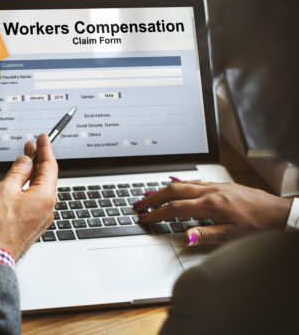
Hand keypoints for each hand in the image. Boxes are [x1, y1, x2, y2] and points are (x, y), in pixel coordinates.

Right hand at [0, 134, 57, 259]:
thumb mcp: (5, 190)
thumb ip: (17, 172)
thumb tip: (25, 162)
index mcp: (45, 197)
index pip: (49, 166)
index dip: (45, 149)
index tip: (42, 138)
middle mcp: (46, 208)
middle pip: (41, 179)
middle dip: (30, 164)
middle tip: (27, 148)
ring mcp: (38, 219)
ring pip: (28, 193)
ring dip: (12, 187)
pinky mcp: (29, 227)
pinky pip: (22, 206)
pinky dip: (8, 201)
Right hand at [134, 180, 292, 245]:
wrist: (280, 214)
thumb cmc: (258, 226)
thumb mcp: (231, 236)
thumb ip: (205, 235)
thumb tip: (184, 236)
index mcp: (211, 205)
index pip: (175, 208)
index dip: (157, 213)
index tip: (144, 217)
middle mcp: (210, 191)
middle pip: (173, 190)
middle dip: (153, 197)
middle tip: (138, 203)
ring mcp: (215, 186)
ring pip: (182, 183)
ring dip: (163, 189)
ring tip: (149, 195)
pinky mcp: (221, 185)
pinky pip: (194, 181)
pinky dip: (179, 183)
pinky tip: (174, 184)